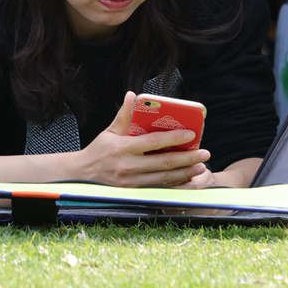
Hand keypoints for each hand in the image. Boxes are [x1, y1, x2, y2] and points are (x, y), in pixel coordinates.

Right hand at [72, 92, 210, 186]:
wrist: (83, 175)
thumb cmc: (99, 150)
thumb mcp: (109, 131)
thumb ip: (124, 115)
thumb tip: (133, 95)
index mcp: (124, 148)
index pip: (153, 142)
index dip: (174, 139)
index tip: (191, 135)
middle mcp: (129, 166)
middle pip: (164, 163)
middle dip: (187, 158)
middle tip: (204, 153)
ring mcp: (132, 182)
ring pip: (164, 178)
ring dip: (185, 173)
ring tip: (200, 167)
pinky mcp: (135, 191)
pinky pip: (159, 188)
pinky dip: (175, 184)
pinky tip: (187, 179)